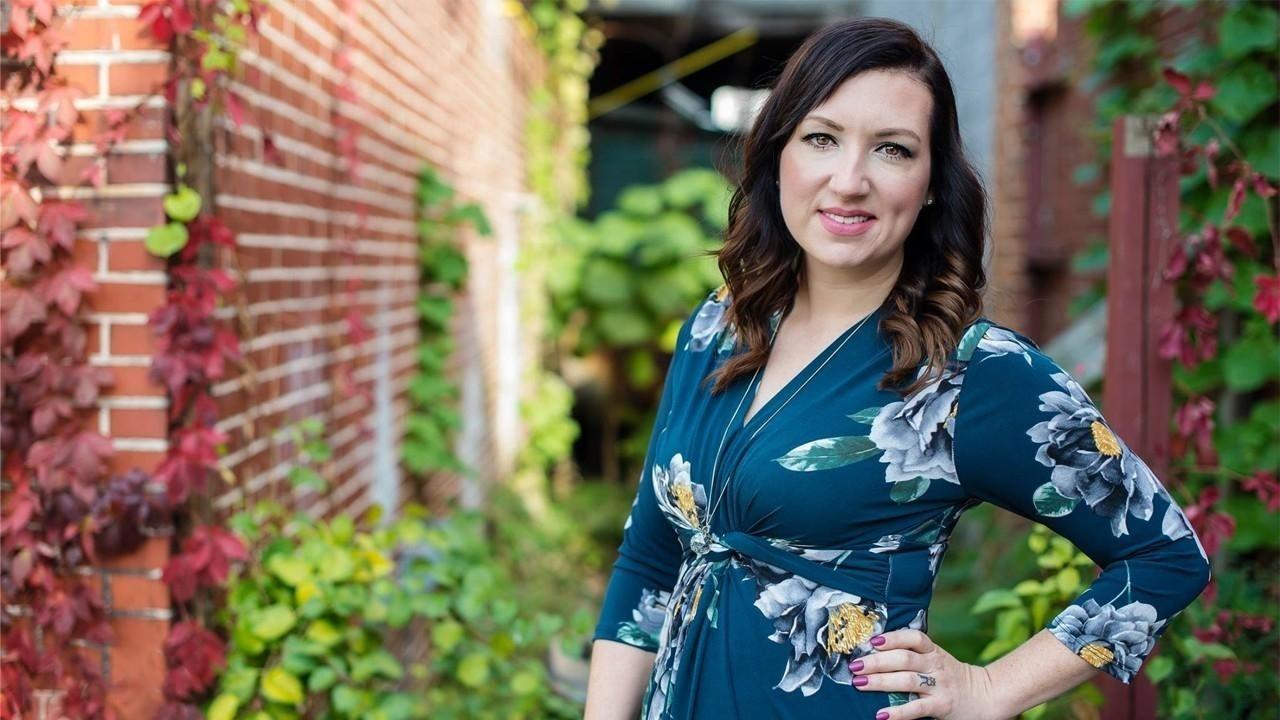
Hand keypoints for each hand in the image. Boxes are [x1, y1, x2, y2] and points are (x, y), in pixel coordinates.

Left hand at [848, 629, 1000, 719]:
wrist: (986, 696)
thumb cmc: (952, 677)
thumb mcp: (937, 659)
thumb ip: (914, 654)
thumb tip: (875, 649)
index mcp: (933, 652)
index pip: (914, 638)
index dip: (893, 637)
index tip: (872, 641)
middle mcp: (936, 665)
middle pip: (904, 659)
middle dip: (877, 661)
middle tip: (855, 665)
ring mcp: (939, 686)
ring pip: (907, 680)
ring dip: (881, 681)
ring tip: (860, 683)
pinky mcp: (941, 706)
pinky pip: (917, 709)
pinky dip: (898, 712)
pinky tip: (881, 714)